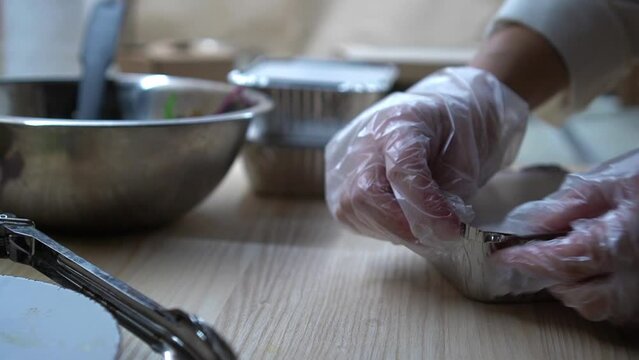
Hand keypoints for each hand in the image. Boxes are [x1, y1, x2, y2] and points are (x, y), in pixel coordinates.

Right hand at [325, 67, 527, 249]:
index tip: (451, 230)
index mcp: (400, 121)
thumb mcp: (466, 160)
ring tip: (421, 225)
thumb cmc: (454, 134)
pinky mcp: (336, 178)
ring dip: (390, 229)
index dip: (425, 207)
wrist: (439, 118)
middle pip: (364, 193)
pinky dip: (378, 226)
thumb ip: (448, 196)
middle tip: (435, 236)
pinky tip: (401, 220)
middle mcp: (361, 137)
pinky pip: (349, 214)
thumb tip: (434, 232)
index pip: (401, 170)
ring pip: (351, 208)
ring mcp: (343, 158)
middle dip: (401, 225)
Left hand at [495, 149, 638, 322]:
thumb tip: (531, 223)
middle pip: (584, 297)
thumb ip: (570, 203)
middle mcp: (637, 274)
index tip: (501, 255)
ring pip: (602, 307)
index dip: (528, 260)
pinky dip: (596, 292)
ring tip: (558, 260)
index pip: (562, 262)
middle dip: (551, 279)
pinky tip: (588, 269)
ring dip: (573, 289)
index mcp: (622, 242)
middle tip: (530, 256)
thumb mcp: (611, 178)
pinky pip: (619, 305)